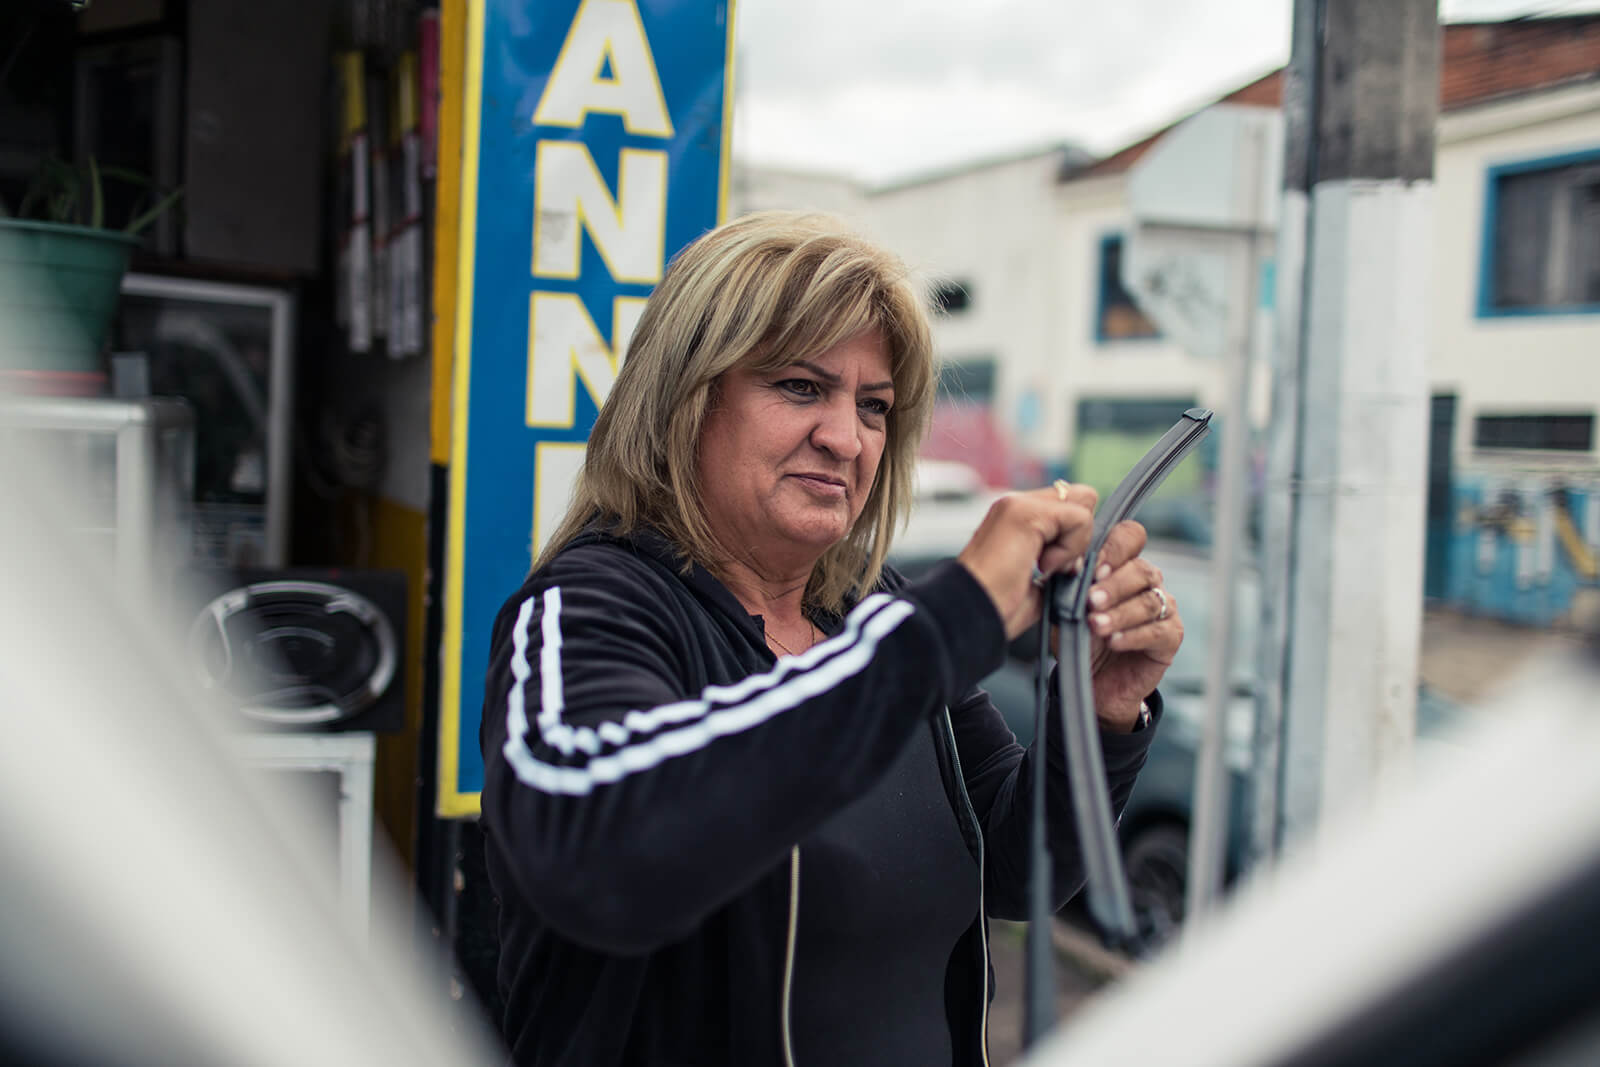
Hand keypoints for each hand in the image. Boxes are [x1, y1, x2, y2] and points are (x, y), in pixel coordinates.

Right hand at [957, 482, 1098, 640]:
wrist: (970, 614)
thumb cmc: (996, 606)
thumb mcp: (1036, 581)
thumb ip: (1057, 561)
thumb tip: (1081, 561)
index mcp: (1018, 517)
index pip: (1072, 504)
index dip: (1076, 536)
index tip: (1056, 568)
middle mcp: (1017, 504)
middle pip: (1082, 496)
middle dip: (1080, 532)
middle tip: (1055, 565)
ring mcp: (1018, 504)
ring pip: (1083, 502)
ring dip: (1074, 543)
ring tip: (1044, 567)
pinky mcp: (1025, 513)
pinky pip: (1078, 518)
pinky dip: (1070, 548)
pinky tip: (1042, 566)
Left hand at [1083, 520, 1182, 731]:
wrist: (1094, 682)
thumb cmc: (1081, 639)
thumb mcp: (1065, 610)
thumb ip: (1066, 587)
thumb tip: (1068, 567)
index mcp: (1122, 565)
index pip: (1130, 538)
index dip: (1115, 549)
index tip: (1093, 568)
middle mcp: (1147, 582)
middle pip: (1141, 570)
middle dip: (1114, 585)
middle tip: (1091, 600)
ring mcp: (1164, 608)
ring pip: (1150, 601)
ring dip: (1120, 613)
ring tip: (1096, 625)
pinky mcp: (1172, 636)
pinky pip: (1159, 630)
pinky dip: (1134, 635)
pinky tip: (1115, 642)